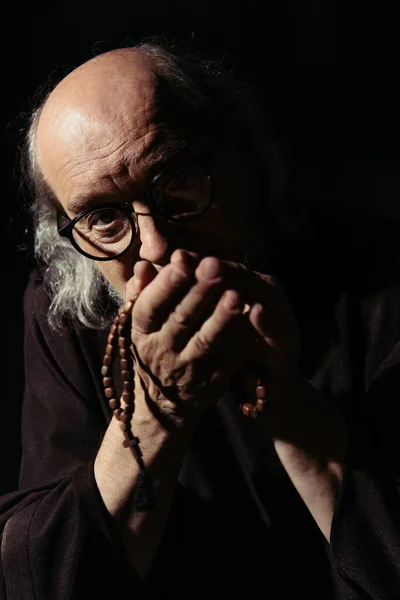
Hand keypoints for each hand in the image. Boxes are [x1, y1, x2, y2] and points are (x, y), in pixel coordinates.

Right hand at [125, 251, 257, 425]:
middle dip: (199, 292)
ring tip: (236, 295)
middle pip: (181, 319)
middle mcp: (161, 351)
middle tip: (215, 265)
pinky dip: (239, 339)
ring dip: (221, 318)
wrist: (164, 402)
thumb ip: (144, 292)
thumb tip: (144, 265)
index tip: (182, 259)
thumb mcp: (142, 322)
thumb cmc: (155, 345)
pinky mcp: (210, 382)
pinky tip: (252, 320)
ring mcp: (186, 368)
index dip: (166, 283)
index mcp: (141, 331)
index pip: (150, 305)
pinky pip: (227, 359)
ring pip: (205, 341)